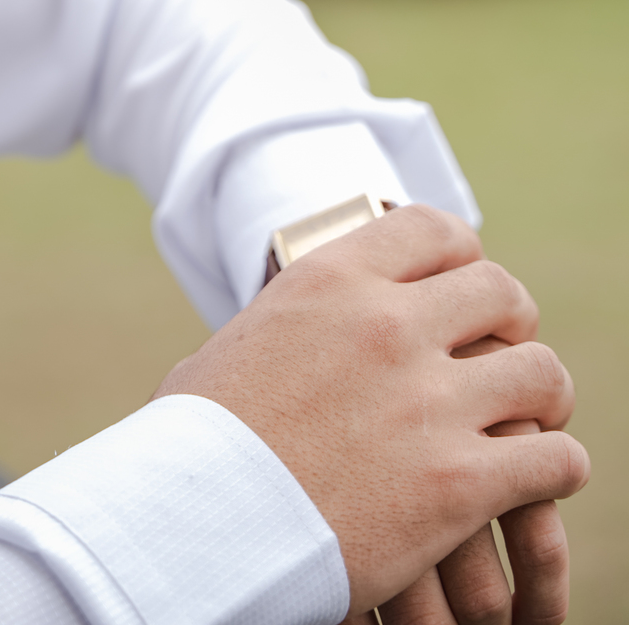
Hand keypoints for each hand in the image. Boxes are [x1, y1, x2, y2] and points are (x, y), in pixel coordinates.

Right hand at [153, 205, 587, 616]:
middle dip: (513, 321)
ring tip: (538, 417)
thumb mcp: (234, 350)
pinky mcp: (456, 483)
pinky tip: (545, 476)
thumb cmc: (195, 445)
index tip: (464, 284)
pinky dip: (559, 467)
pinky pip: (551, 460)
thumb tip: (280, 338)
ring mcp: (427, 402)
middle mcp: (387, 325)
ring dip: (546, 394)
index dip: (462, 254)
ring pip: (540, 372)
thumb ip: (282, 329)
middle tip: (505, 352)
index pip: (432, 229)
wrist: (193, 524)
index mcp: (330, 281)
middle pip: (499, 291)